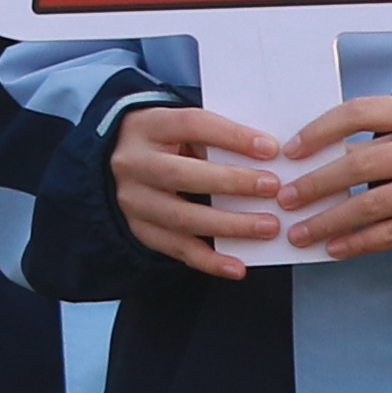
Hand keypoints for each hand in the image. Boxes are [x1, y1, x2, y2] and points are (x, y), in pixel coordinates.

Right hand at [109, 102, 298, 276]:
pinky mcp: (140, 230)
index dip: (232, 137)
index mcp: (147, 126)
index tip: (270, 149)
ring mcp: (134, 201)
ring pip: (182, 218)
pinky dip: (210, 261)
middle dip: (232, 182)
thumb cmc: (166, 140)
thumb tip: (267, 154)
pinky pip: (177, 249)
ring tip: (268, 227)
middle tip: (273, 188)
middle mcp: (134, 163)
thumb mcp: (180, 127)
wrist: (119, 160)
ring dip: (230, 225)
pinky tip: (238, 267)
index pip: (192, 125)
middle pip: (183, 175)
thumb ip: (214, 136)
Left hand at [275, 91, 391, 257]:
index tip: (291, 151)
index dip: (319, 131)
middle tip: (286, 198)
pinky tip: (334, 247)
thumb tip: (316, 155)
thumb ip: (377, 131)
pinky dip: (360, 242)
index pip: (360, 113)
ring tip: (300, 232)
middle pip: (362, 164)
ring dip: (330, 221)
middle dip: (316, 184)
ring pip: (374, 205)